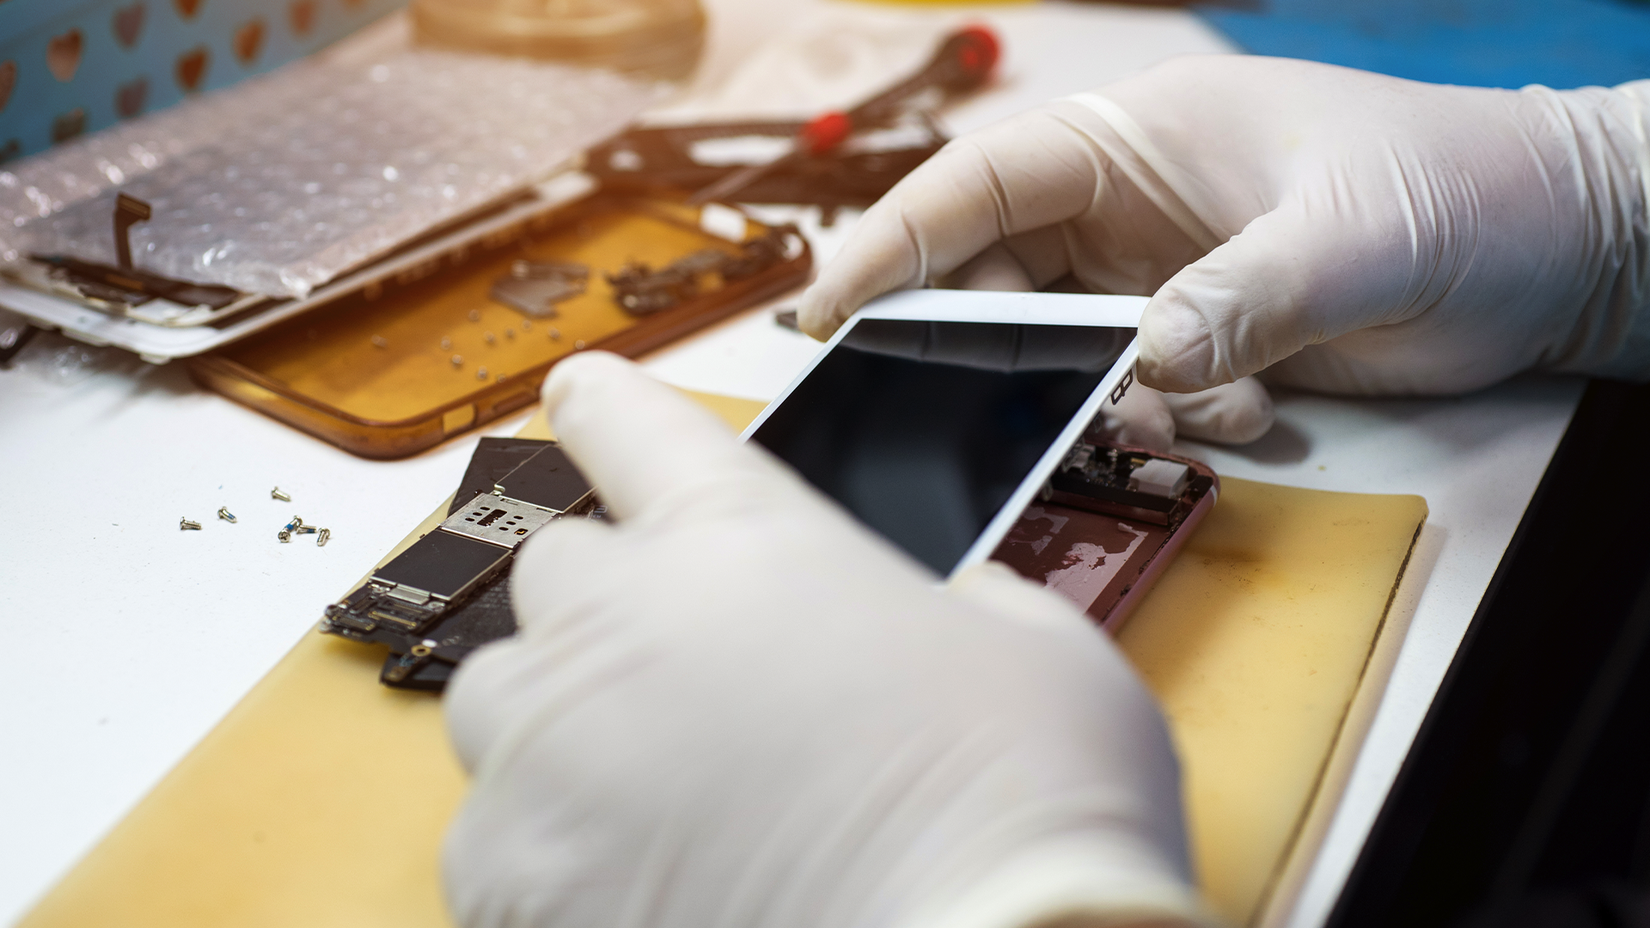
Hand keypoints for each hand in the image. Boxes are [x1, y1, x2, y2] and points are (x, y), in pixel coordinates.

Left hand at [441, 353, 1206, 927]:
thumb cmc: (1029, 807)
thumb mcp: (1037, 651)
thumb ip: (956, 604)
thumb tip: (945, 619)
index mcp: (743, 538)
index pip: (632, 426)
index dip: (603, 407)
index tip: (575, 398)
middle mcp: (623, 623)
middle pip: (555, 572)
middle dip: (608, 609)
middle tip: (684, 679)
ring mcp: (553, 755)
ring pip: (499, 702)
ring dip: (559, 726)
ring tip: (649, 793)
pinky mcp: (516, 881)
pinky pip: (489, 839)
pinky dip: (547, 855)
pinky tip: (634, 890)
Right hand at [800, 56, 1649, 407]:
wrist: (1560, 250)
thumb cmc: (1461, 191)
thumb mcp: (1352, 237)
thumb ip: (1241, 295)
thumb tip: (1143, 363)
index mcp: (1133, 139)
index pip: (978, 184)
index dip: (894, 247)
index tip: (827, 314)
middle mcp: (1123, 207)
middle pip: (992, 281)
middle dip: (982, 352)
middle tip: (966, 418)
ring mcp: (1154, 278)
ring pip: (1056, 355)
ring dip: (1093, 404)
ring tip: (1182, 417)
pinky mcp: (1193, 343)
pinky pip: (1125, 397)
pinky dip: (1160, 425)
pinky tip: (1245, 414)